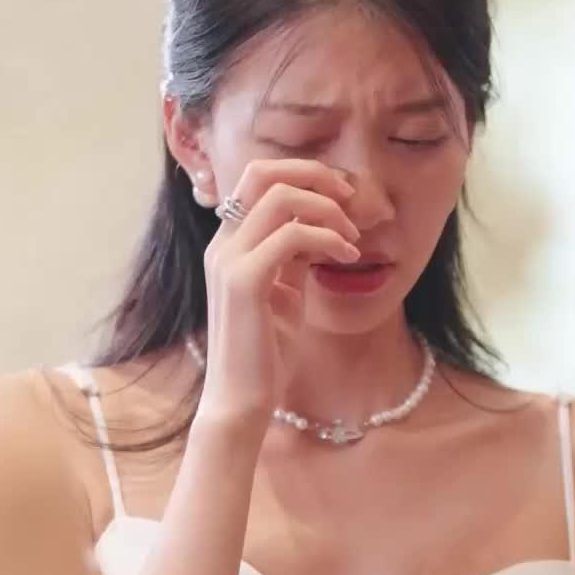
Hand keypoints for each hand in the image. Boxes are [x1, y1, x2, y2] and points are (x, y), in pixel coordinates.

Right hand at [198, 159, 358, 434]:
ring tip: (352, 240)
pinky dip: (327, 239)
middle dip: (315, 175)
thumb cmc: (265, 355)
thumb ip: (293, 258)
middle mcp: (222, 244)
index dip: (305, 175)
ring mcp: (228, 261)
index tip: (343, 198)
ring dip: (328, 210)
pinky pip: (292, 235)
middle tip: (351, 201)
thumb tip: (319, 228)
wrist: (241, 402)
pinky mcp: (244, 283)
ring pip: (280, 196)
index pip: (259, 178)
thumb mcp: (285, 294)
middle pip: (264, 172)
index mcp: (229, 244)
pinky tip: (346, 257)